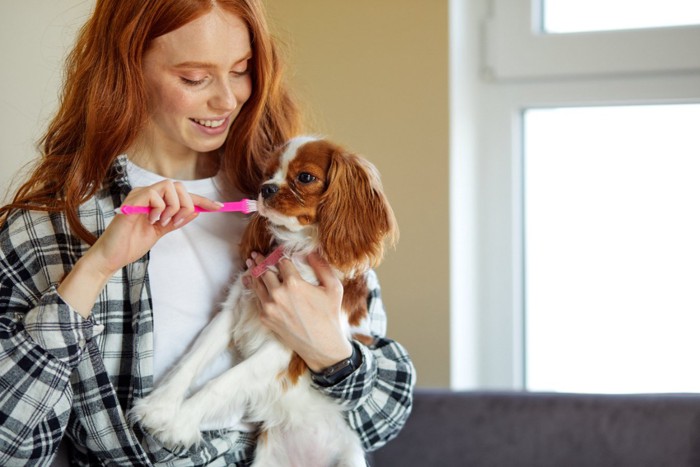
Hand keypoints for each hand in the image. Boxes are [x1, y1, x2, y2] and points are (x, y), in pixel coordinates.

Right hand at [58, 180, 221, 316]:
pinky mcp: (131, 202)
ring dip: (173, 208)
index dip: (202, 200)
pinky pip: (153, 194)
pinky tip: (151, 221)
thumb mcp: (161, 231)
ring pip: (169, 187)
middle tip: (175, 223)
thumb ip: (176, 220)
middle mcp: (147, 194)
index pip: (183, 195)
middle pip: (179, 187)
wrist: (113, 256)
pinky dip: (159, 209)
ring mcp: (139, 196)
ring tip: (161, 223)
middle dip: (185, 205)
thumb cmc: (132, 243)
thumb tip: (196, 210)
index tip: (219, 207)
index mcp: (155, 200)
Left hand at [246, 252, 352, 371]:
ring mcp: (269, 307)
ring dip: (254, 272)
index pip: (282, 261)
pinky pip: (256, 298)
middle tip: (256, 254)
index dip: (280, 254)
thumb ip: (322, 266)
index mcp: (294, 283)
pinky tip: (250, 281)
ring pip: (257, 283)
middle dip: (261, 260)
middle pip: (264, 270)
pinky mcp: (265, 318)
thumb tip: (311, 252)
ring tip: (251, 262)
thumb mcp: (333, 288)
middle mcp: (278, 294)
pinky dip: (253, 288)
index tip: (277, 250)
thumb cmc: (329, 315)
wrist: (322, 346)